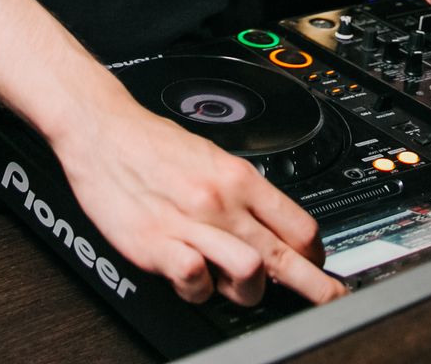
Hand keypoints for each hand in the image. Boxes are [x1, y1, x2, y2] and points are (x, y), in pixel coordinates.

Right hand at [53, 99, 347, 306]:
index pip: (299, 226)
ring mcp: (189, 224)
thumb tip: (268, 225)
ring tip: (238, 288)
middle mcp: (220, 201)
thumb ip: (241, 194)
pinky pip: (194, 279)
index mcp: (238, 177)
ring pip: (249, 272)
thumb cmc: (151, 144)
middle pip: (284, 257)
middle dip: (315, 287)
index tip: (319, 267)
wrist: (102, 129)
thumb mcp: (211, 156)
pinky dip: (199, 289)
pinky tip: (194, 280)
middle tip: (329, 301)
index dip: (316, 256)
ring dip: (250, 291)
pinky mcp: (155, 244)